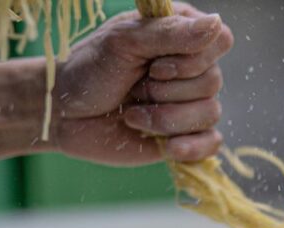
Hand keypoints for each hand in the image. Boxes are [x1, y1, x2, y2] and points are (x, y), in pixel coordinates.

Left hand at [50, 4, 231, 164]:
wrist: (65, 115)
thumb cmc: (90, 70)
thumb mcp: (124, 42)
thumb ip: (170, 33)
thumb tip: (217, 24)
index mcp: (182, 34)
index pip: (219, 41)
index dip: (191, 59)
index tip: (155, 66)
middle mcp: (192, 68)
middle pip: (213, 81)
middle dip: (167, 91)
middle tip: (134, 88)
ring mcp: (190, 103)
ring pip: (210, 113)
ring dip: (165, 119)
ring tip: (132, 116)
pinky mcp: (185, 135)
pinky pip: (211, 143)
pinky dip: (191, 146)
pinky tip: (169, 147)